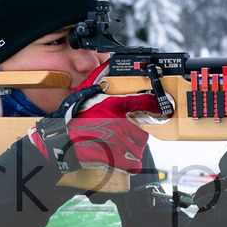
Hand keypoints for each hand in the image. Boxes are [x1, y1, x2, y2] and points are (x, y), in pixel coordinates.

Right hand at [30, 62, 159, 173]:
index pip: (144, 101)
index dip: (156, 104)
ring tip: (117, 146)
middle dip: (135, 134)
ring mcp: (118, 143)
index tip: (164, 107)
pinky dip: (130, 164)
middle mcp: (119, 124)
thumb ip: (98, 77)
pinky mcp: (115, 159)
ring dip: (131, 149)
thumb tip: (107, 62)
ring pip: (138, 148)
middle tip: (122, 134)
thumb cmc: (74, 117)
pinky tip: (121, 159)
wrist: (63, 140)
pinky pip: (133, 164)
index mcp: (114, 106)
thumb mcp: (85, 92)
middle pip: (142, 131)